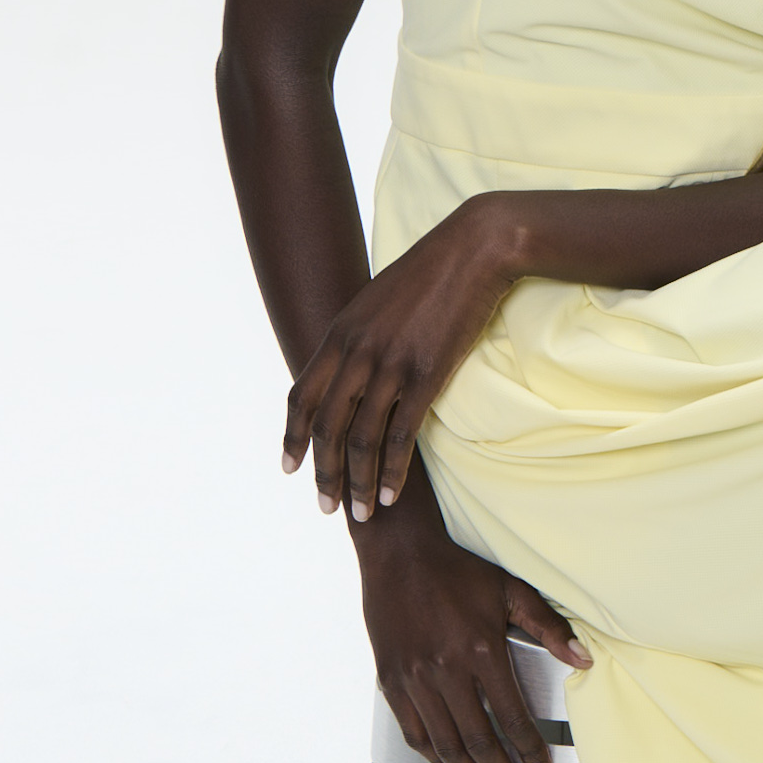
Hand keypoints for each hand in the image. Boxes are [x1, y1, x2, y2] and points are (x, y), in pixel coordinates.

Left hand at [283, 200, 520, 521]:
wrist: (473, 249)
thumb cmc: (430, 274)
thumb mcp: (377, 302)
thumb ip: (357, 337)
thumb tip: (348, 367)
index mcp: (339, 334)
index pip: (302, 396)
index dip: (292, 437)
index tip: (289, 468)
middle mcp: (356, 352)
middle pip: (326, 426)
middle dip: (322, 473)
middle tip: (325, 507)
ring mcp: (389, 364)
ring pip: (361, 439)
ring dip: (358, 483)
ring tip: (363, 513)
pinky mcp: (426, 374)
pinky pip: (400, 434)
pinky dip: (393, 470)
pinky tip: (392, 493)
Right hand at [356, 489, 591, 762]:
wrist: (399, 554)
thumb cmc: (456, 571)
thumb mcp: (510, 590)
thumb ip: (549, 627)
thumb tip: (584, 659)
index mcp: (480, 649)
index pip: (511, 715)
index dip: (529, 751)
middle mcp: (445, 670)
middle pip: (478, 741)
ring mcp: (414, 679)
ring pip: (445, 745)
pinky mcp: (391, 681)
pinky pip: (414, 732)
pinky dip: (434, 757)